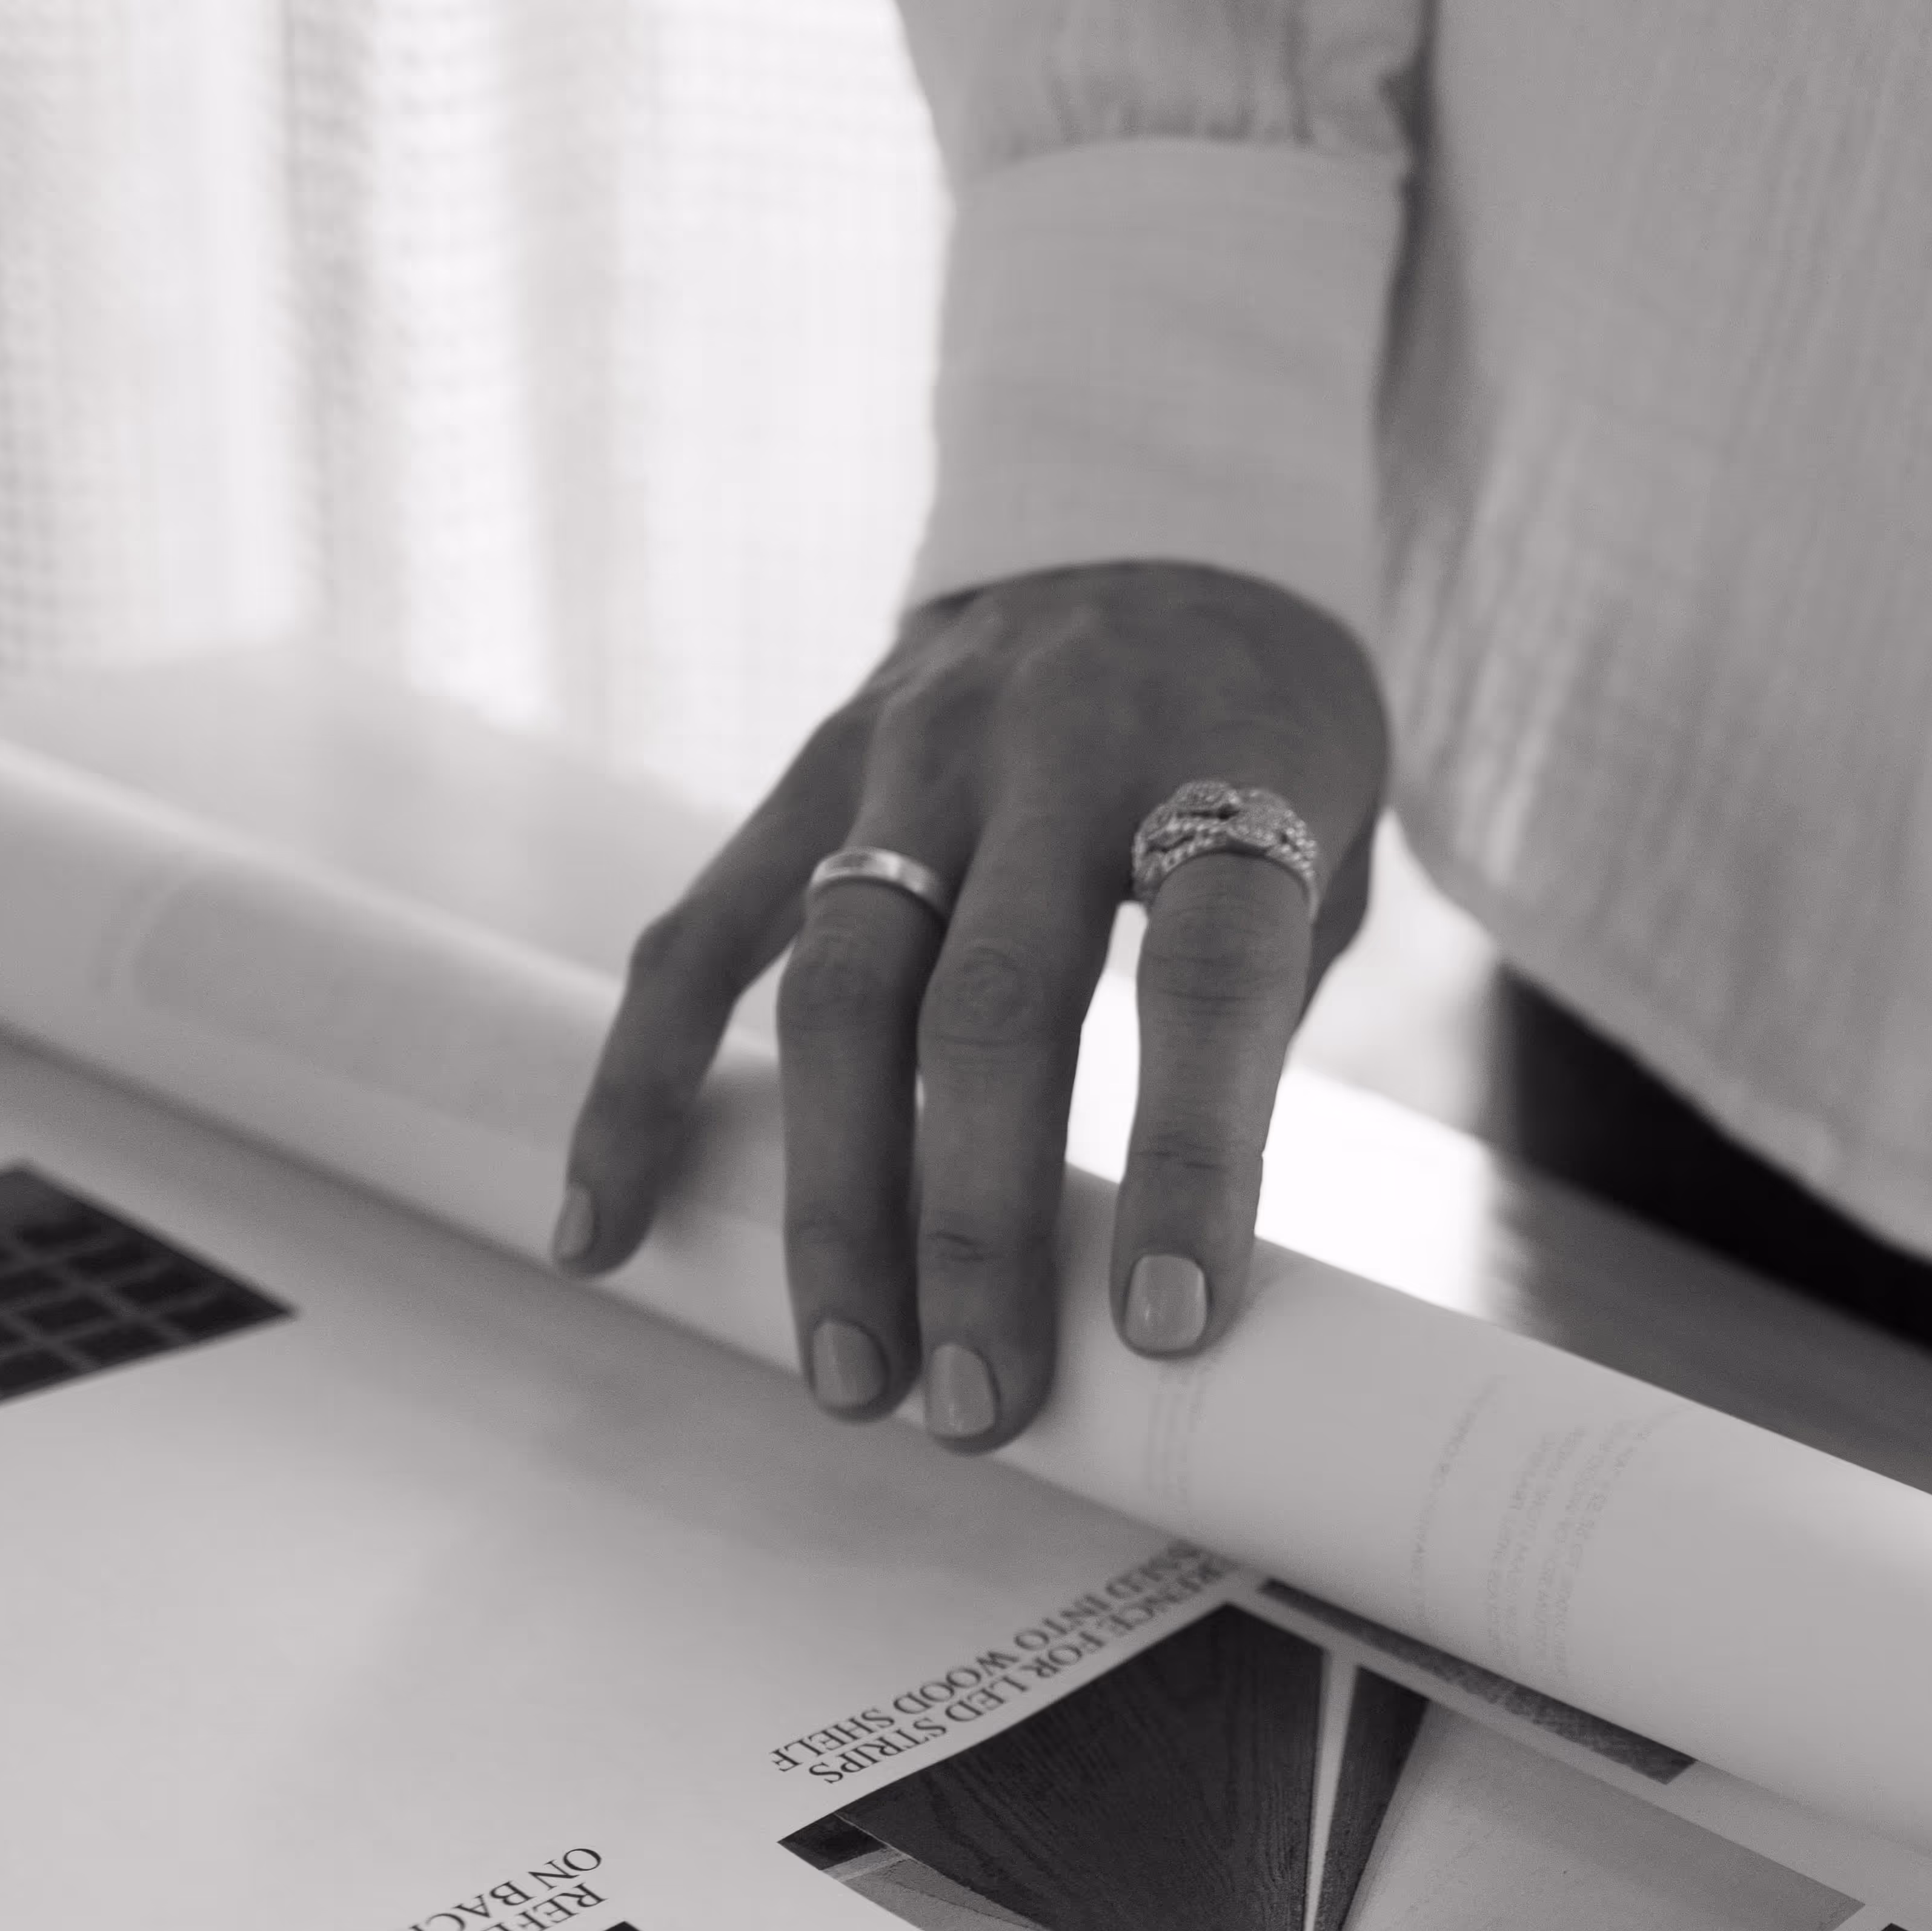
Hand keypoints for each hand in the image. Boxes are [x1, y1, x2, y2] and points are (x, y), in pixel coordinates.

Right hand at [555, 563, 1384, 1441]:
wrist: (1157, 521)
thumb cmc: (1263, 736)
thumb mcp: (1326, 842)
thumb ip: (1254, 1012)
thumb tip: (1172, 1248)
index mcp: (1219, 762)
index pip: (1209, 971)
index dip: (1192, 1155)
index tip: (1164, 1325)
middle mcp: (1050, 751)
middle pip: (991, 1007)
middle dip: (974, 1227)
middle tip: (981, 1409)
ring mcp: (907, 755)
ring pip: (838, 992)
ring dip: (833, 1204)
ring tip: (850, 1375)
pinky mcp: (805, 775)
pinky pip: (698, 941)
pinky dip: (642, 1090)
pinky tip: (605, 1228)